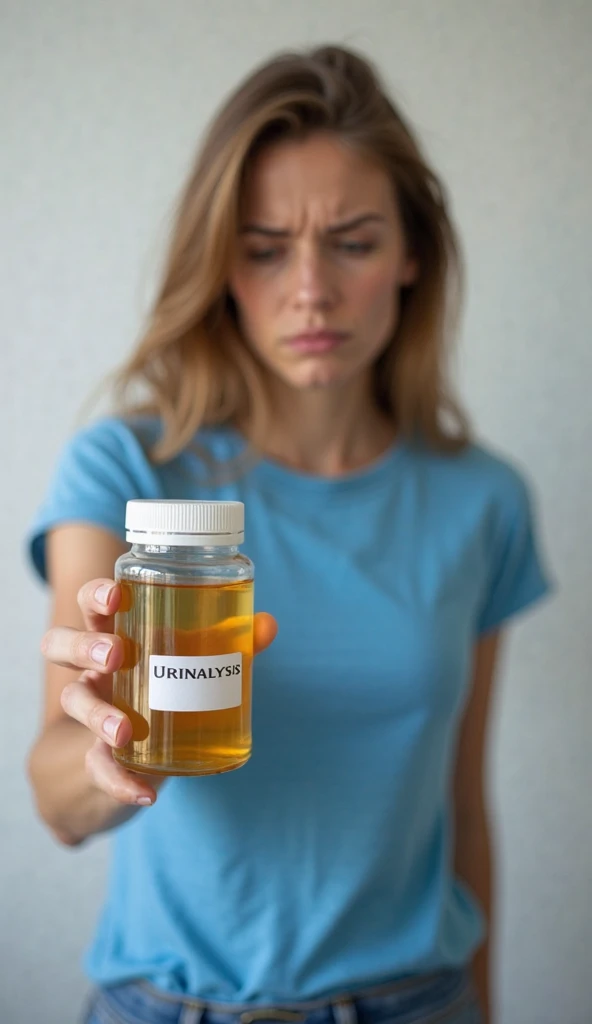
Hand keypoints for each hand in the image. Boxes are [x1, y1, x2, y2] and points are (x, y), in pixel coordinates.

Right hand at [41, 579, 277, 807]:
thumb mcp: (193, 667)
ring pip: (74, 701)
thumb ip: (230, 644)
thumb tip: (267, 624)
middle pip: (61, 644)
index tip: (116, 595)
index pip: (92, 605)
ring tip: (123, 731)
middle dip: (84, 645)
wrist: (131, 761)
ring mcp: (91, 713)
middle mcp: (94, 670)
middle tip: (116, 655)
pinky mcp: (96, 757)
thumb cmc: (164, 692)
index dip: (96, 594)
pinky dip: (120, 782)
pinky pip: (99, 768)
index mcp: (116, 635)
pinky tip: (146, 793)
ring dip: (97, 715)